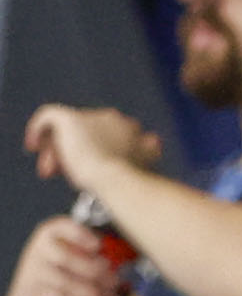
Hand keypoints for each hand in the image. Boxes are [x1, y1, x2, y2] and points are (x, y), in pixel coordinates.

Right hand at [7, 217, 118, 295]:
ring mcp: (32, 274)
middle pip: (67, 259)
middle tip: (116, 283)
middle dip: (97, 273)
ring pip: (67, 286)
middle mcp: (39, 251)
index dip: (80, 235)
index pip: (61, 227)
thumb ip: (95, 254)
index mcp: (50, 234)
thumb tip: (126, 263)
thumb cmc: (62, 272)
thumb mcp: (74, 255)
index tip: (98, 246)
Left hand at [24, 106, 161, 199]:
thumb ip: (148, 150)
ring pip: (66, 130)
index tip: (85, 170)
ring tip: (50, 171)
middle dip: (71, 152)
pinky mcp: (71, 118)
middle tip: (61, 173)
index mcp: (130, 129)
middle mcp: (112, 118)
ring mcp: (91, 117)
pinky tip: (31, 145)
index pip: (104, 136)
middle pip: (83, 132)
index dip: (93, 152)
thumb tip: (154, 141)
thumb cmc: (131, 179)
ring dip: (57, 149)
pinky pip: (48, 116)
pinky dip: (37, 128)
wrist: (116, 179)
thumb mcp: (146, 163)